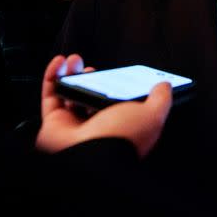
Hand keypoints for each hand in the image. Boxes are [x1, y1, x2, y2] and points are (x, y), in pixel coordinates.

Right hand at [36, 54, 171, 156]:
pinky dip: (53, 77)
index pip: (119, 104)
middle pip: (92, 98)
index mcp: (121, 126)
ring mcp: (74, 125)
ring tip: (75, 61)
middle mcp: (97, 127)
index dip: (117, 87)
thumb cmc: (122, 137)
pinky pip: (51, 95)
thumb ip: (161, 99)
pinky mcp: (54, 122)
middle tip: (92, 68)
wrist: (91, 155)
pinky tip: (59, 62)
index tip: (116, 73)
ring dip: (71, 74)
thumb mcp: (152, 115)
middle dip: (91, 79)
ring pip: (71, 94)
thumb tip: (165, 86)